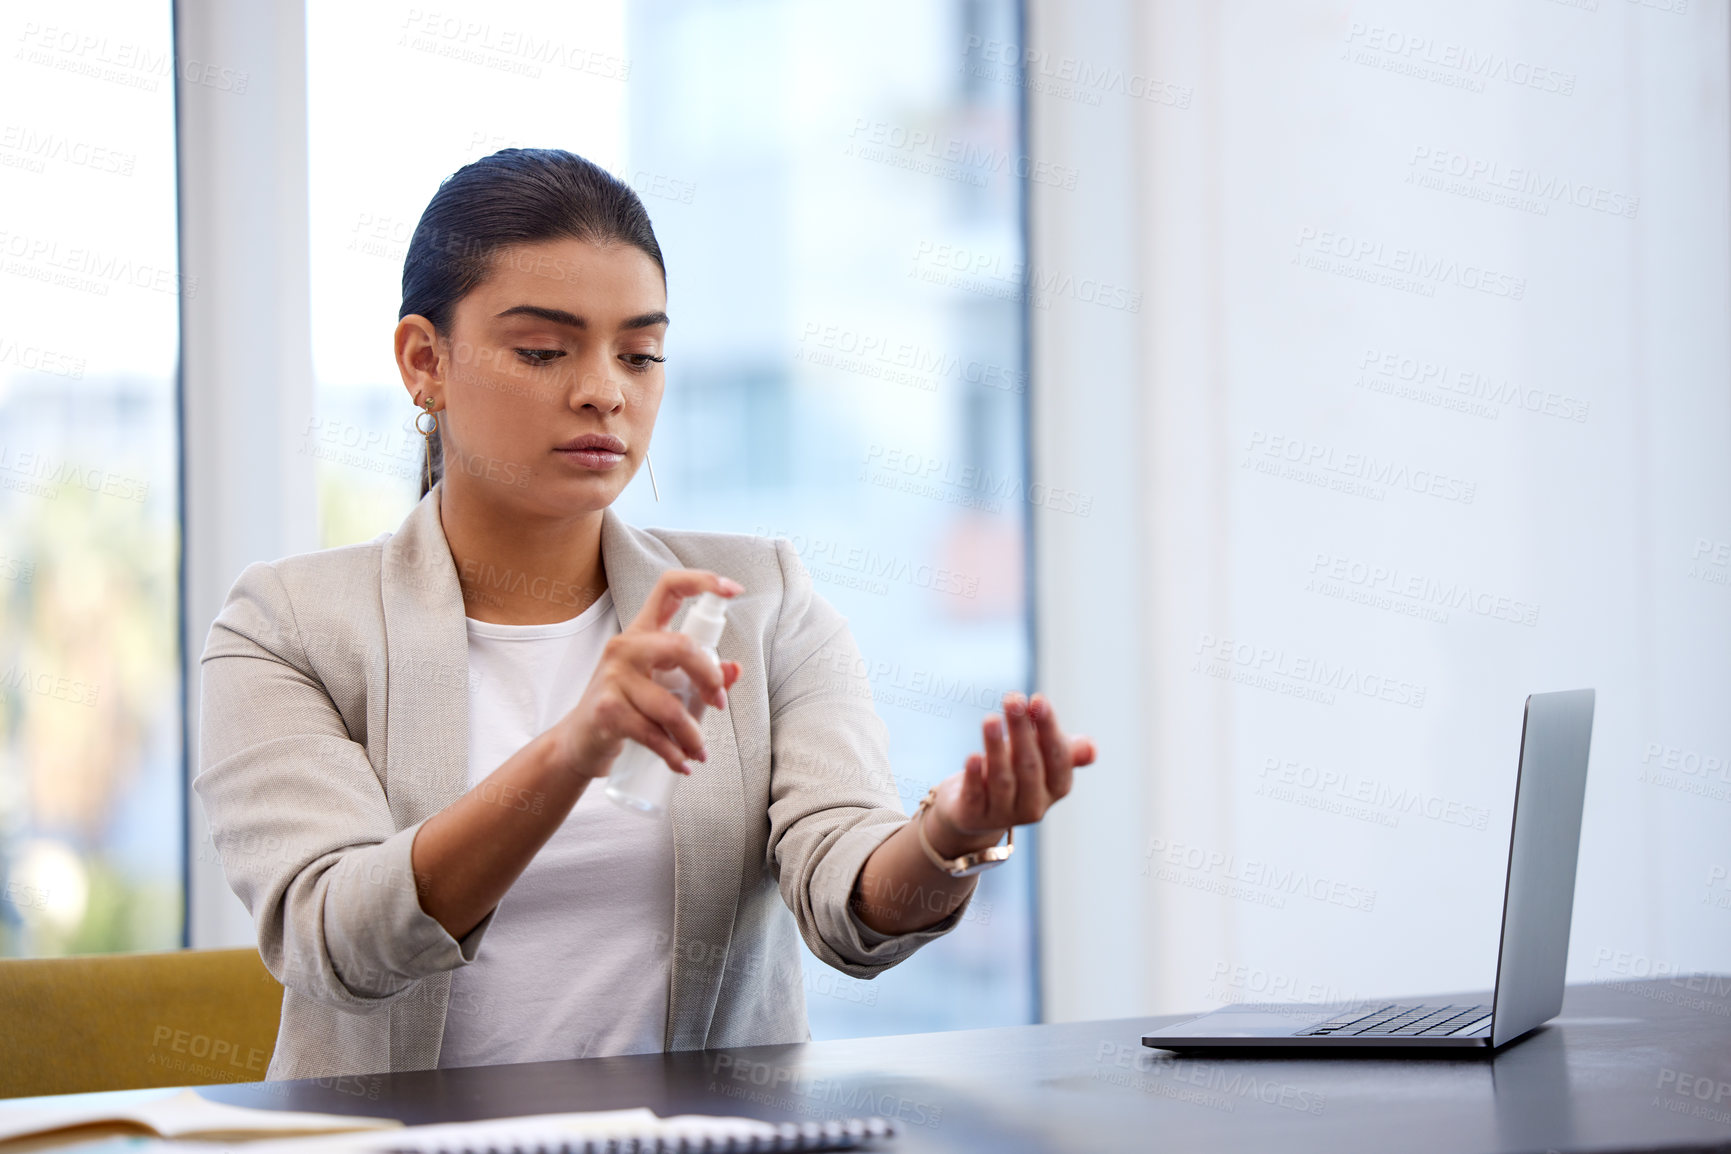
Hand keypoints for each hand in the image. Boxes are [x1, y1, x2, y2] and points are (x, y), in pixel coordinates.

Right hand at [545, 569, 743, 778]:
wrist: (580, 740)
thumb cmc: (627, 706)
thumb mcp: (663, 685)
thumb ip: (700, 675)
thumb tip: (736, 669)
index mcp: (642, 632)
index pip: (669, 588)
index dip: (703, 581)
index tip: (734, 590)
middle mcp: (625, 647)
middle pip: (681, 647)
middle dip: (710, 679)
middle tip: (718, 706)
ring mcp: (613, 677)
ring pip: (670, 706)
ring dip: (693, 735)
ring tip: (699, 752)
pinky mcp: (607, 710)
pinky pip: (652, 733)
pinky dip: (673, 754)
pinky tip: (681, 764)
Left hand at [925, 692, 1095, 856]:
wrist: (974, 809)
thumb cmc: (1014, 772)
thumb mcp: (1040, 757)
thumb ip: (1064, 749)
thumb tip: (1091, 748)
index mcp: (1057, 787)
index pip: (1057, 757)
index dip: (1048, 728)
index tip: (1037, 699)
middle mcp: (1034, 805)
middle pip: (1029, 765)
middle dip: (1021, 730)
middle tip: (1012, 699)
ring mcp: (1003, 814)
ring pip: (1002, 779)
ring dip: (996, 747)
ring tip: (990, 719)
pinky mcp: (974, 817)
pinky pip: (976, 796)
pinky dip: (975, 776)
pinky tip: (972, 756)